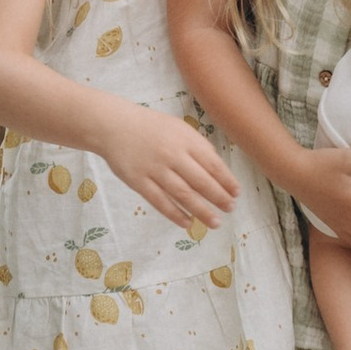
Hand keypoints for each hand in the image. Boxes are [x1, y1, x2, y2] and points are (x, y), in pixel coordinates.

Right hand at [100, 104, 238, 228]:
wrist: (114, 125)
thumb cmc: (150, 127)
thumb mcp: (178, 128)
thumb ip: (198, 146)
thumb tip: (218, 169)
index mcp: (186, 140)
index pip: (213, 164)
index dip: (227, 181)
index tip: (236, 193)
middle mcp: (172, 155)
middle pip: (201, 182)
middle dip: (219, 198)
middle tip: (230, 209)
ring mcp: (155, 169)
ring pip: (183, 195)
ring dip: (202, 211)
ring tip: (215, 222)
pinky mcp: (138, 181)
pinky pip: (160, 202)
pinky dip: (175, 214)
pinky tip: (187, 223)